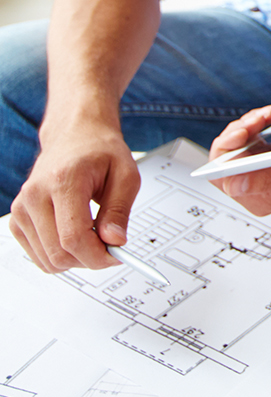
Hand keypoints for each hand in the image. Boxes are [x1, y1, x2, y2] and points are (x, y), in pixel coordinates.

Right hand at [9, 120, 141, 273]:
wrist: (75, 135)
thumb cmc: (99, 150)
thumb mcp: (126, 174)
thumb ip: (120, 210)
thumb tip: (114, 240)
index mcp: (63, 180)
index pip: (73, 238)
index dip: (97, 255)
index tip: (116, 254)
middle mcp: (35, 195)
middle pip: (58, 254)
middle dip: (88, 259)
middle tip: (108, 244)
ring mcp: (22, 208)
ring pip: (46, 260)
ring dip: (75, 258)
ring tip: (92, 234)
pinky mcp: (17, 219)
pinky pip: (38, 256)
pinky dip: (59, 254)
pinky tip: (74, 234)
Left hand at [207, 105, 270, 215]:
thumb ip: (268, 180)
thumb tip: (235, 185)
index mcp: (260, 200)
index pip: (225, 179)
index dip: (227, 153)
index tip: (241, 133)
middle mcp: (254, 188)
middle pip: (225, 159)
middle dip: (238, 134)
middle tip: (256, 120)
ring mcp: (256, 170)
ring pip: (234, 144)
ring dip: (247, 125)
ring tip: (266, 115)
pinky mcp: (261, 156)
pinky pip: (245, 137)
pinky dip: (253, 123)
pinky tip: (267, 117)